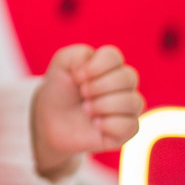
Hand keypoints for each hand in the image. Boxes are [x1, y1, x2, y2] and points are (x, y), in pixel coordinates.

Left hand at [31, 44, 143, 179]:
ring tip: (86, 109)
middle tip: (82, 93)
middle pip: (129, 77)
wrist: (50, 121)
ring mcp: (127, 108)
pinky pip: (131, 126)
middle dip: (100, 86)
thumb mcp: (62, 64)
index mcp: (109, 65)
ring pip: (134, 102)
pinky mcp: (126, 130)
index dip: (95, 66)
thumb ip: (79, 55)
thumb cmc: (60, 90)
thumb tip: (95, 67)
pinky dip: (109, 124)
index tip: (77, 76)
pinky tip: (95, 124)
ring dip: (104, 105)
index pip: (114, 56)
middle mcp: (123, 85)